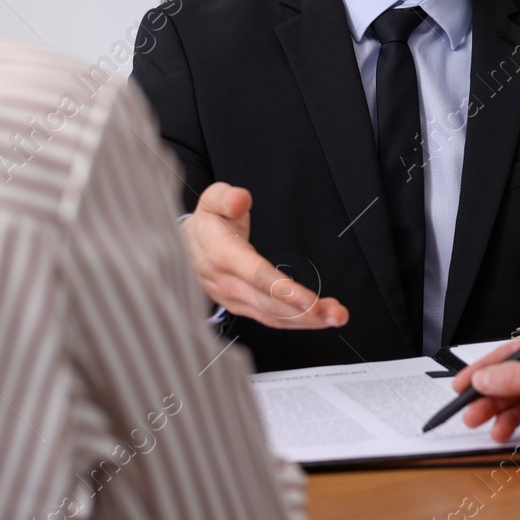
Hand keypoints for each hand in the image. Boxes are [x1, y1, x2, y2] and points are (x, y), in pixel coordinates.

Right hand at [182, 182, 348, 328]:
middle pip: (270, 304)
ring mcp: (232, 299)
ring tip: (335, 317)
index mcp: (222, 255)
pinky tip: (317, 320)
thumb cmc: (207, 221)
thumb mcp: (211, 199)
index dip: (284, 291)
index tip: (311, 301)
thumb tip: (240, 200)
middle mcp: (226, 283)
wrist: (182, 246)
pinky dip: (295, 322)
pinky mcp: (239, 306)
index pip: (257, 276)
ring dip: (306, 321)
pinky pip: (269, 318)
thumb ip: (226, 197)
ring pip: (272, 316)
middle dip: (305, 312)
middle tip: (337, 314)